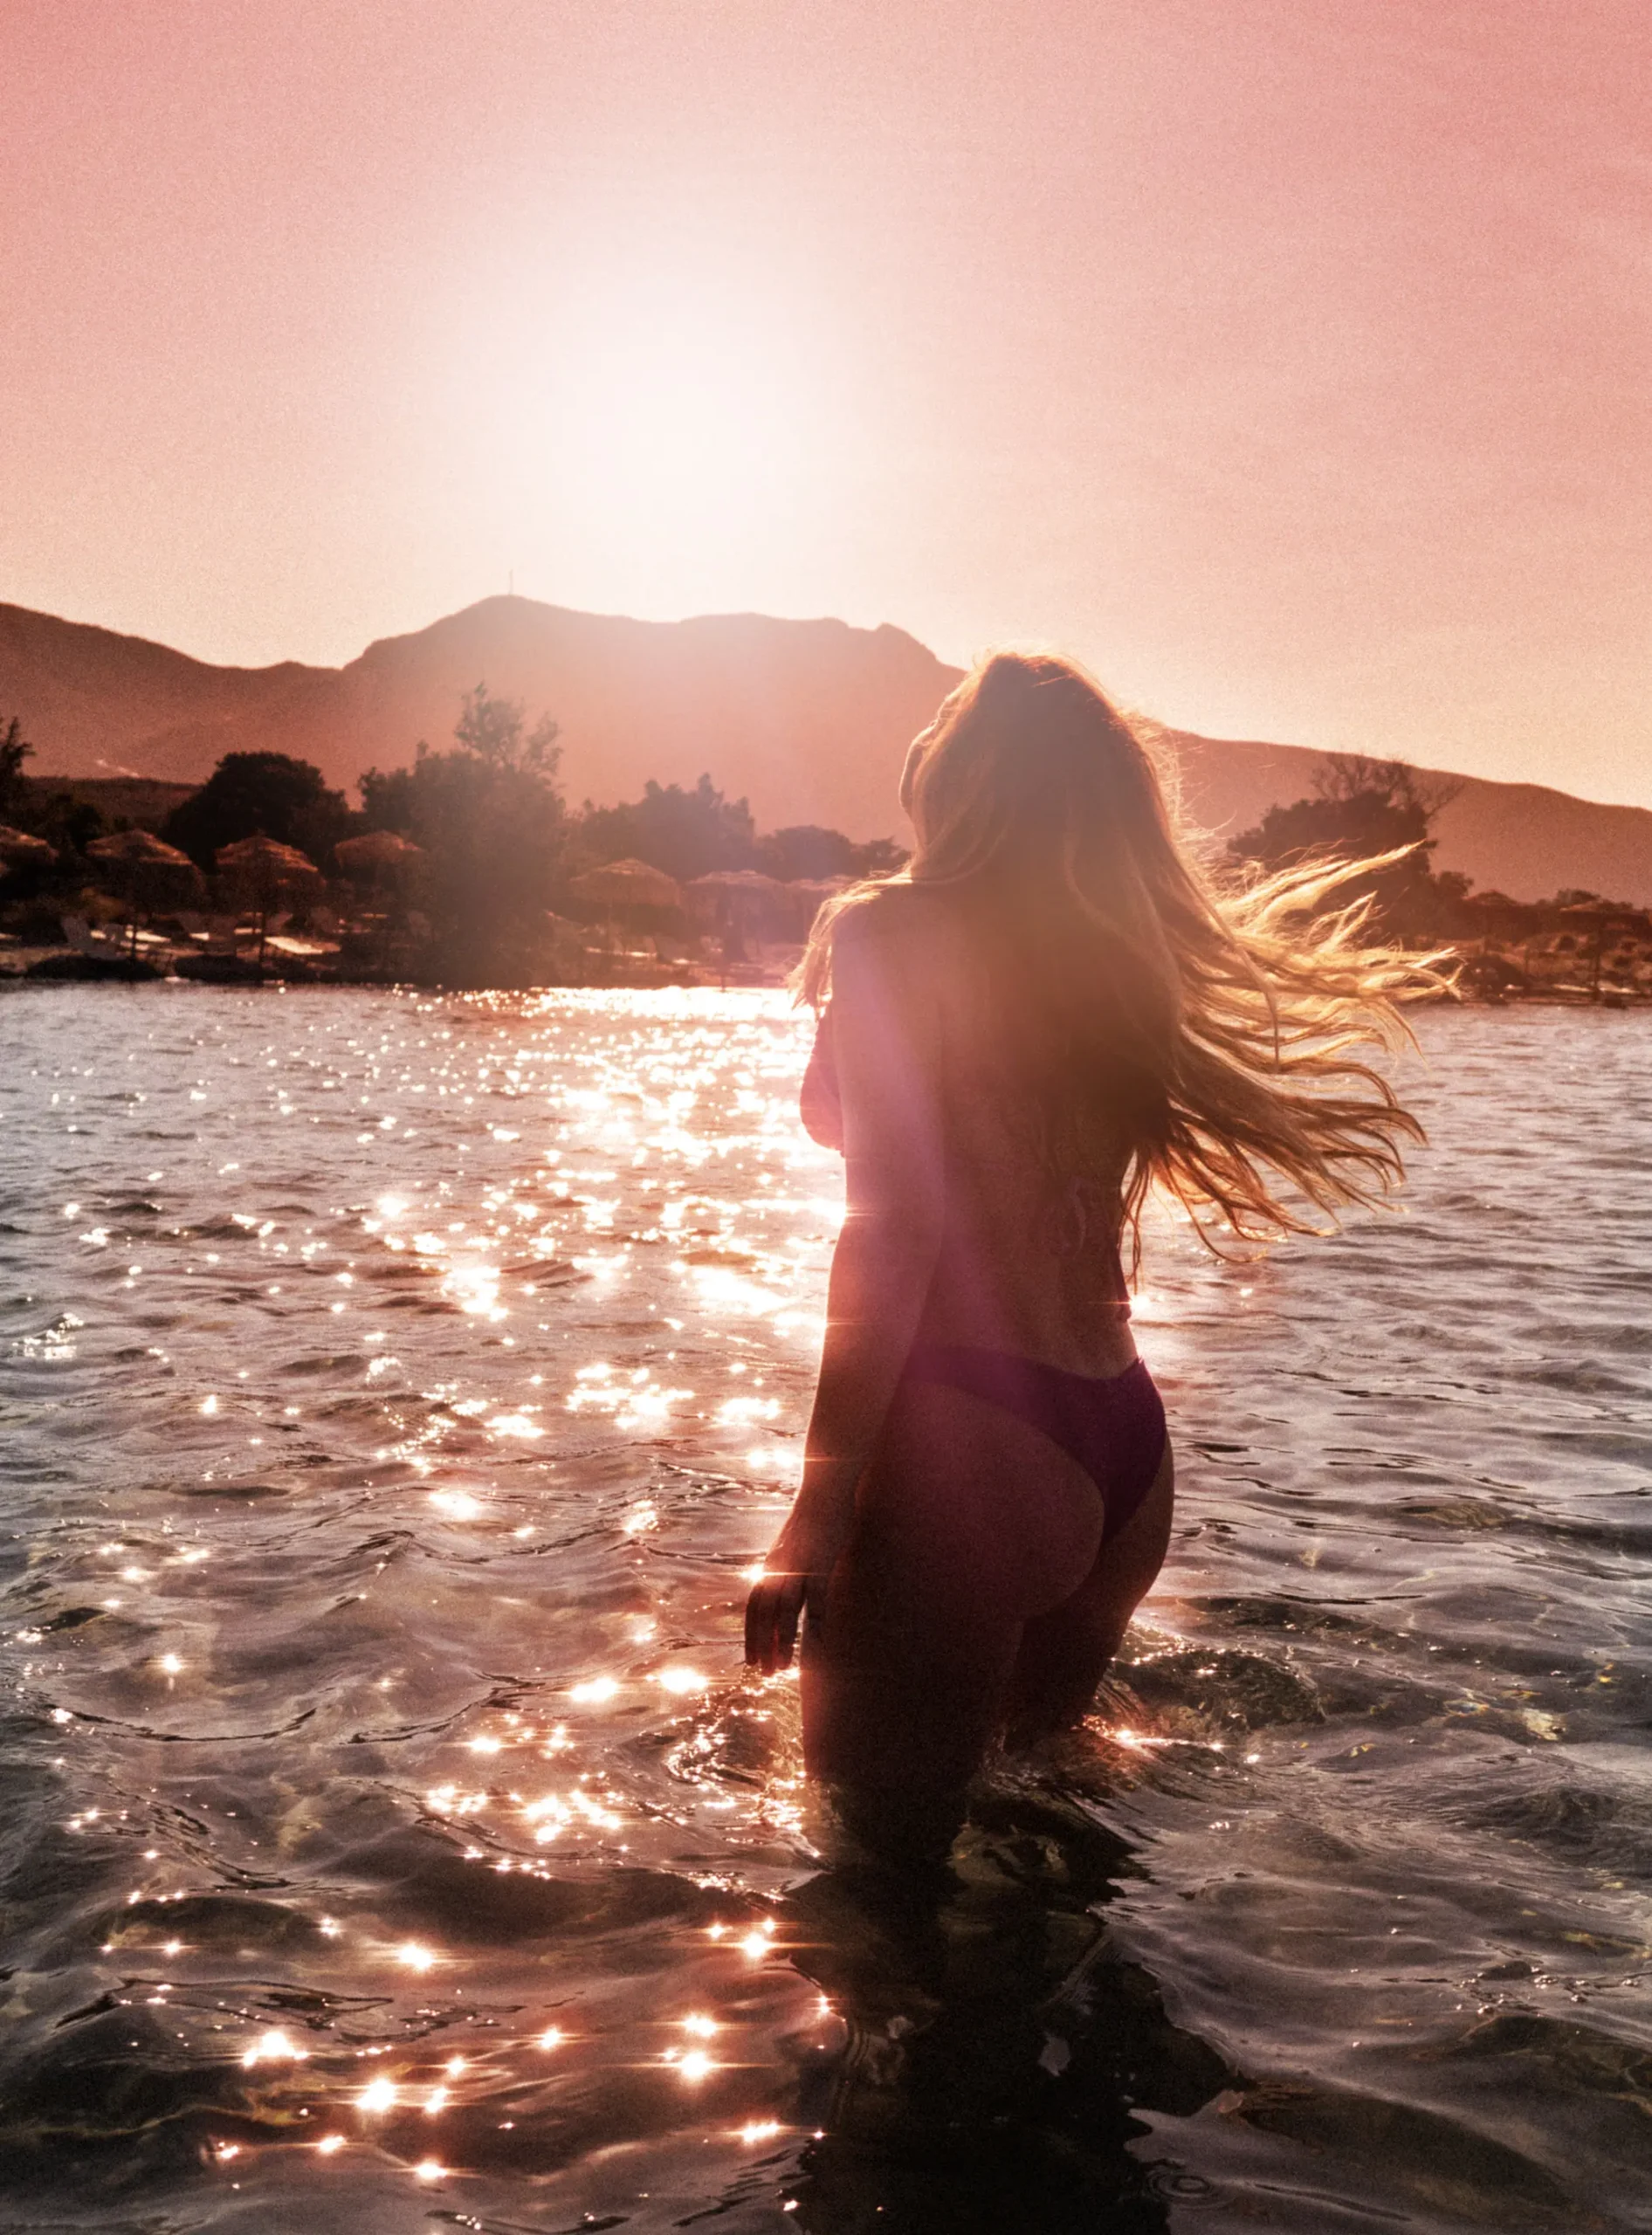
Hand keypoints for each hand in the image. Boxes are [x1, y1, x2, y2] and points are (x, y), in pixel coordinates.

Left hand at [743, 1510, 841, 1673]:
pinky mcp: (820, 1565)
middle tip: (763, 1673)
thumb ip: (783, 1572)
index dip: (751, 1635)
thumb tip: (780, 1593)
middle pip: (764, 1614)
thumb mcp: (789, 1548)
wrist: (824, 1494)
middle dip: (762, 1645)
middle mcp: (778, 1570)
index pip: (754, 1608)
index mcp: (770, 1568)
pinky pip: (817, 1599)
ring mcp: (798, 1568)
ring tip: (783, 1667)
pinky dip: (816, 1621)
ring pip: (785, 1611)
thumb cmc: (810, 1522)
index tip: (750, 1660)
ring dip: (782, 1641)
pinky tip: (818, 1642)